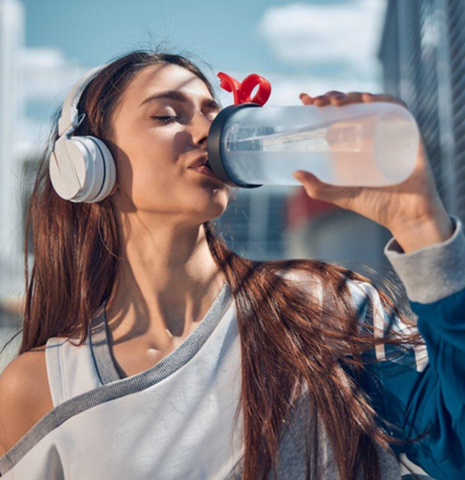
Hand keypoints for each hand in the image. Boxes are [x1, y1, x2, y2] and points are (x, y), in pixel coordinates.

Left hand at [293, 91, 449, 236]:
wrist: (406, 217)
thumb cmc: (376, 205)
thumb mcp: (341, 195)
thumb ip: (318, 188)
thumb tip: (295, 172)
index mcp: (354, 144)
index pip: (336, 115)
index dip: (322, 102)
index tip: (304, 99)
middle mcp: (371, 133)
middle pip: (352, 105)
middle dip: (333, 97)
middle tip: (317, 102)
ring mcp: (389, 131)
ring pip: (372, 102)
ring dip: (353, 96)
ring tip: (335, 102)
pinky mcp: (408, 133)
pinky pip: (398, 109)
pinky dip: (383, 100)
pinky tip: (366, 100)